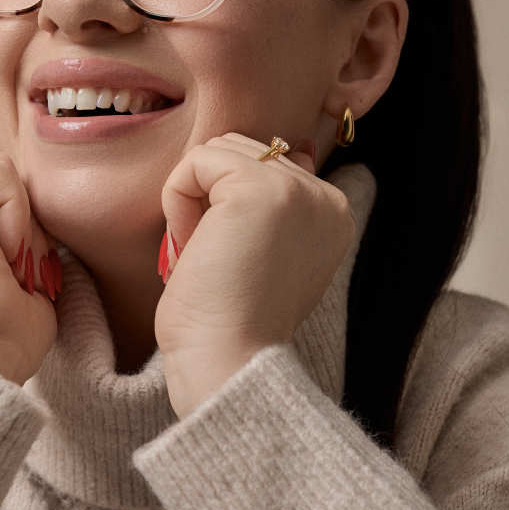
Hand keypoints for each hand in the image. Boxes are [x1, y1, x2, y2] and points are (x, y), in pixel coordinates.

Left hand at [156, 133, 355, 417]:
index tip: (231, 261)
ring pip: (219, 150)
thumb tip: (286, 148)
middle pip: (242, 150)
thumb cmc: (228, 322)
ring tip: (204, 253)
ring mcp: (298, 189)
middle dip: (210, 198)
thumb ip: (269, 203)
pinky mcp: (260, 188)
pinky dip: (176, 200)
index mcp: (332, 214)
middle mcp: (326, 197)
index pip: (268, 165)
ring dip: (193, 199)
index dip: (228, 206)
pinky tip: (191, 247)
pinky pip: (196, 161)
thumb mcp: (259, 253)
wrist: (228, 361)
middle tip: (212, 259)